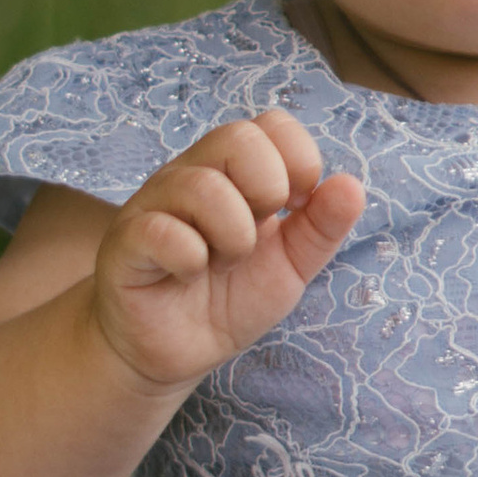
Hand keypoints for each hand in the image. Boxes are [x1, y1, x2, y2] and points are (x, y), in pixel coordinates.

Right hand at [90, 112, 365, 395]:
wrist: (173, 352)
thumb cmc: (229, 298)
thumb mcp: (291, 265)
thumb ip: (322, 226)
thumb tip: (352, 185)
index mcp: (234, 172)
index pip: (272, 124)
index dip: (299, 160)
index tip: (297, 206)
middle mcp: (192, 175)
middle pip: (238, 136)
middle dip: (267, 189)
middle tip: (259, 234)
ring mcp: (154, 205)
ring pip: (202, 186)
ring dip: (233, 235)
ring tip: (225, 263)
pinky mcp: (125, 243)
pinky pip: (161, 231)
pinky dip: (189, 258)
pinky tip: (189, 275)